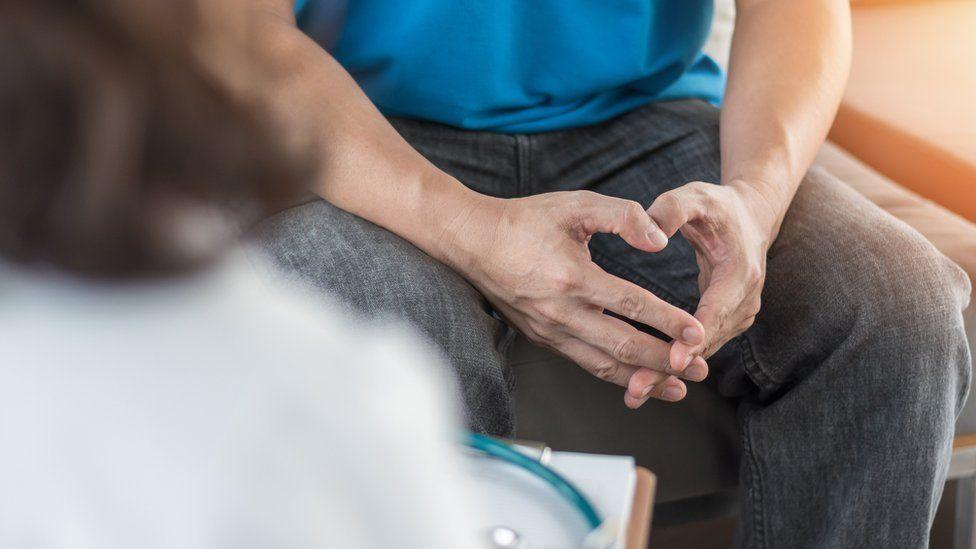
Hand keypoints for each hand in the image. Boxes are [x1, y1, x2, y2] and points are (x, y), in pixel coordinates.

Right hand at [446, 190, 707, 403]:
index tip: (699, 332)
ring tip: (679, 388)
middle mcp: (561, 312)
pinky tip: (638, 381)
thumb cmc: (525, 220)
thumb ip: (622, 216)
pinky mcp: (543, 339)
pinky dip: (616, 377)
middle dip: (666, 361)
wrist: (472, 241)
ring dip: (645, 379)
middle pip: (623, 346)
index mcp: (572, 277)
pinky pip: (586, 364)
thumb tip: (660, 242)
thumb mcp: (576, 204)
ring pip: (604, 366)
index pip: (632, 306)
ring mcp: (550, 330)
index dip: (669, 321)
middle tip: (701, 369)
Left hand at [626, 180, 779, 402]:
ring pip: (702, 351)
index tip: (672, 359)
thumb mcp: (693, 197)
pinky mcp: (725, 321)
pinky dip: (673, 363)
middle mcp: (744, 300)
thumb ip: (671, 209)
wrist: (746, 216)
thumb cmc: (715, 206)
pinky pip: (698, 347)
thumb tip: (651, 234)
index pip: (716, 311)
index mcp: (740, 272)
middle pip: (707, 342)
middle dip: (672, 366)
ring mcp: (738, 314)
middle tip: (637, 388)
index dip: (693, 337)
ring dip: (668, 372)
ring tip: (634, 392)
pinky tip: (643, 381)